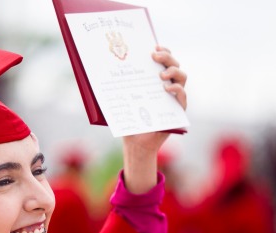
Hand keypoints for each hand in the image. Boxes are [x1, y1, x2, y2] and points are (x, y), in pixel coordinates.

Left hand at [122, 45, 187, 193]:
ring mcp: (175, 98)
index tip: (153, 46)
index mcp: (155, 81)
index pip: (164, 60)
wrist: (135, 143)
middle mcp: (168, 86)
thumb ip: (113, 87)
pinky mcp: (178, 111)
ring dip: (173, 72)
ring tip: (160, 75)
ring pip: (182, 77)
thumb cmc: (127, 120)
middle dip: (167, 57)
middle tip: (155, 55)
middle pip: (174, 64)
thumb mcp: (119, 100)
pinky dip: (177, 91)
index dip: (162, 50)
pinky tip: (166, 89)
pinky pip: (183, 97)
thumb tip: (91, 73)